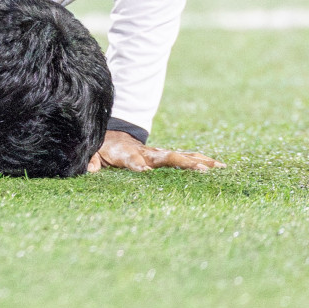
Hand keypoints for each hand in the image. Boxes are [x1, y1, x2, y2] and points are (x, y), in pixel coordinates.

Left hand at [88, 130, 222, 172]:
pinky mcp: (165, 156)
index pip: (133, 162)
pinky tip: (217, 166)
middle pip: (166, 158)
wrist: (114, 135)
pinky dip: (201, 160)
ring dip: (198, 161)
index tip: (145, 172)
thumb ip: (91, 161)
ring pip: (180, 156)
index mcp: (126, 155)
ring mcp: (157, 154)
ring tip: (217, 166)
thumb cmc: (103, 148)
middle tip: (200, 169)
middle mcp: (146, 154)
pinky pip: (184, 158)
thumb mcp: (93, 153)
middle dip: (182, 163)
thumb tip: (91, 170)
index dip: (138, 167)